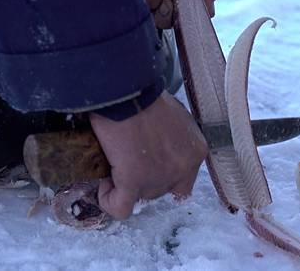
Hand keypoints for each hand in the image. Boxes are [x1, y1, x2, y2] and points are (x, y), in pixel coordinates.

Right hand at [89, 92, 207, 218]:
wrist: (128, 93)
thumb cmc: (147, 96)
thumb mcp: (175, 116)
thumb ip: (173, 138)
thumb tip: (157, 145)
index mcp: (195, 151)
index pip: (184, 178)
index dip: (164, 171)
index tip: (149, 160)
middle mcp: (183, 170)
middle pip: (162, 188)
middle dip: (145, 178)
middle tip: (128, 159)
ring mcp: (159, 179)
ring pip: (141, 196)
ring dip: (125, 184)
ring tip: (113, 163)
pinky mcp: (134, 182)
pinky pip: (121, 207)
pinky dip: (109, 200)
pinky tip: (103, 186)